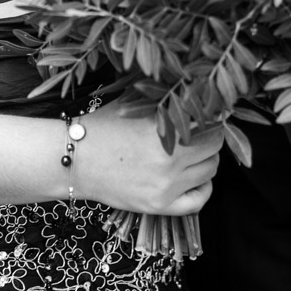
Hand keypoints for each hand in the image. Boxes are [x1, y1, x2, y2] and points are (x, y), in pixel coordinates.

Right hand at [79, 104, 223, 214]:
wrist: (76, 159)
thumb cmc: (103, 125)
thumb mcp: (134, 101)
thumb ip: (164, 94)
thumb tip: (195, 85)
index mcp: (164, 129)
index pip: (211, 122)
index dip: (212, 115)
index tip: (210, 112)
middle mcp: (169, 159)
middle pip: (215, 146)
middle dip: (212, 135)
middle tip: (202, 130)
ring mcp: (166, 186)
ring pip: (210, 171)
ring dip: (207, 159)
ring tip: (194, 151)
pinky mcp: (160, 206)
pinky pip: (199, 201)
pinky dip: (204, 188)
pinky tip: (196, 178)